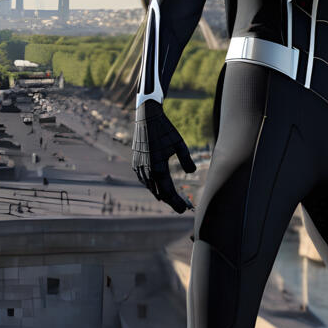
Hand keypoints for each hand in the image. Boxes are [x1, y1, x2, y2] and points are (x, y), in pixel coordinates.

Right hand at [132, 99, 195, 213]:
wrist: (146, 117)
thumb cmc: (165, 130)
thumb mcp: (179, 143)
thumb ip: (186, 160)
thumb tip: (192, 172)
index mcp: (158, 168)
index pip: (168, 193)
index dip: (176, 203)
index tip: (184, 210)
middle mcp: (147, 171)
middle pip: (159, 193)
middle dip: (170, 201)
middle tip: (182, 206)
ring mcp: (139, 168)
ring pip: (151, 188)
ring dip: (161, 194)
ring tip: (172, 199)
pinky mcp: (136, 164)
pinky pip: (144, 180)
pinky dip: (152, 186)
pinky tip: (159, 187)